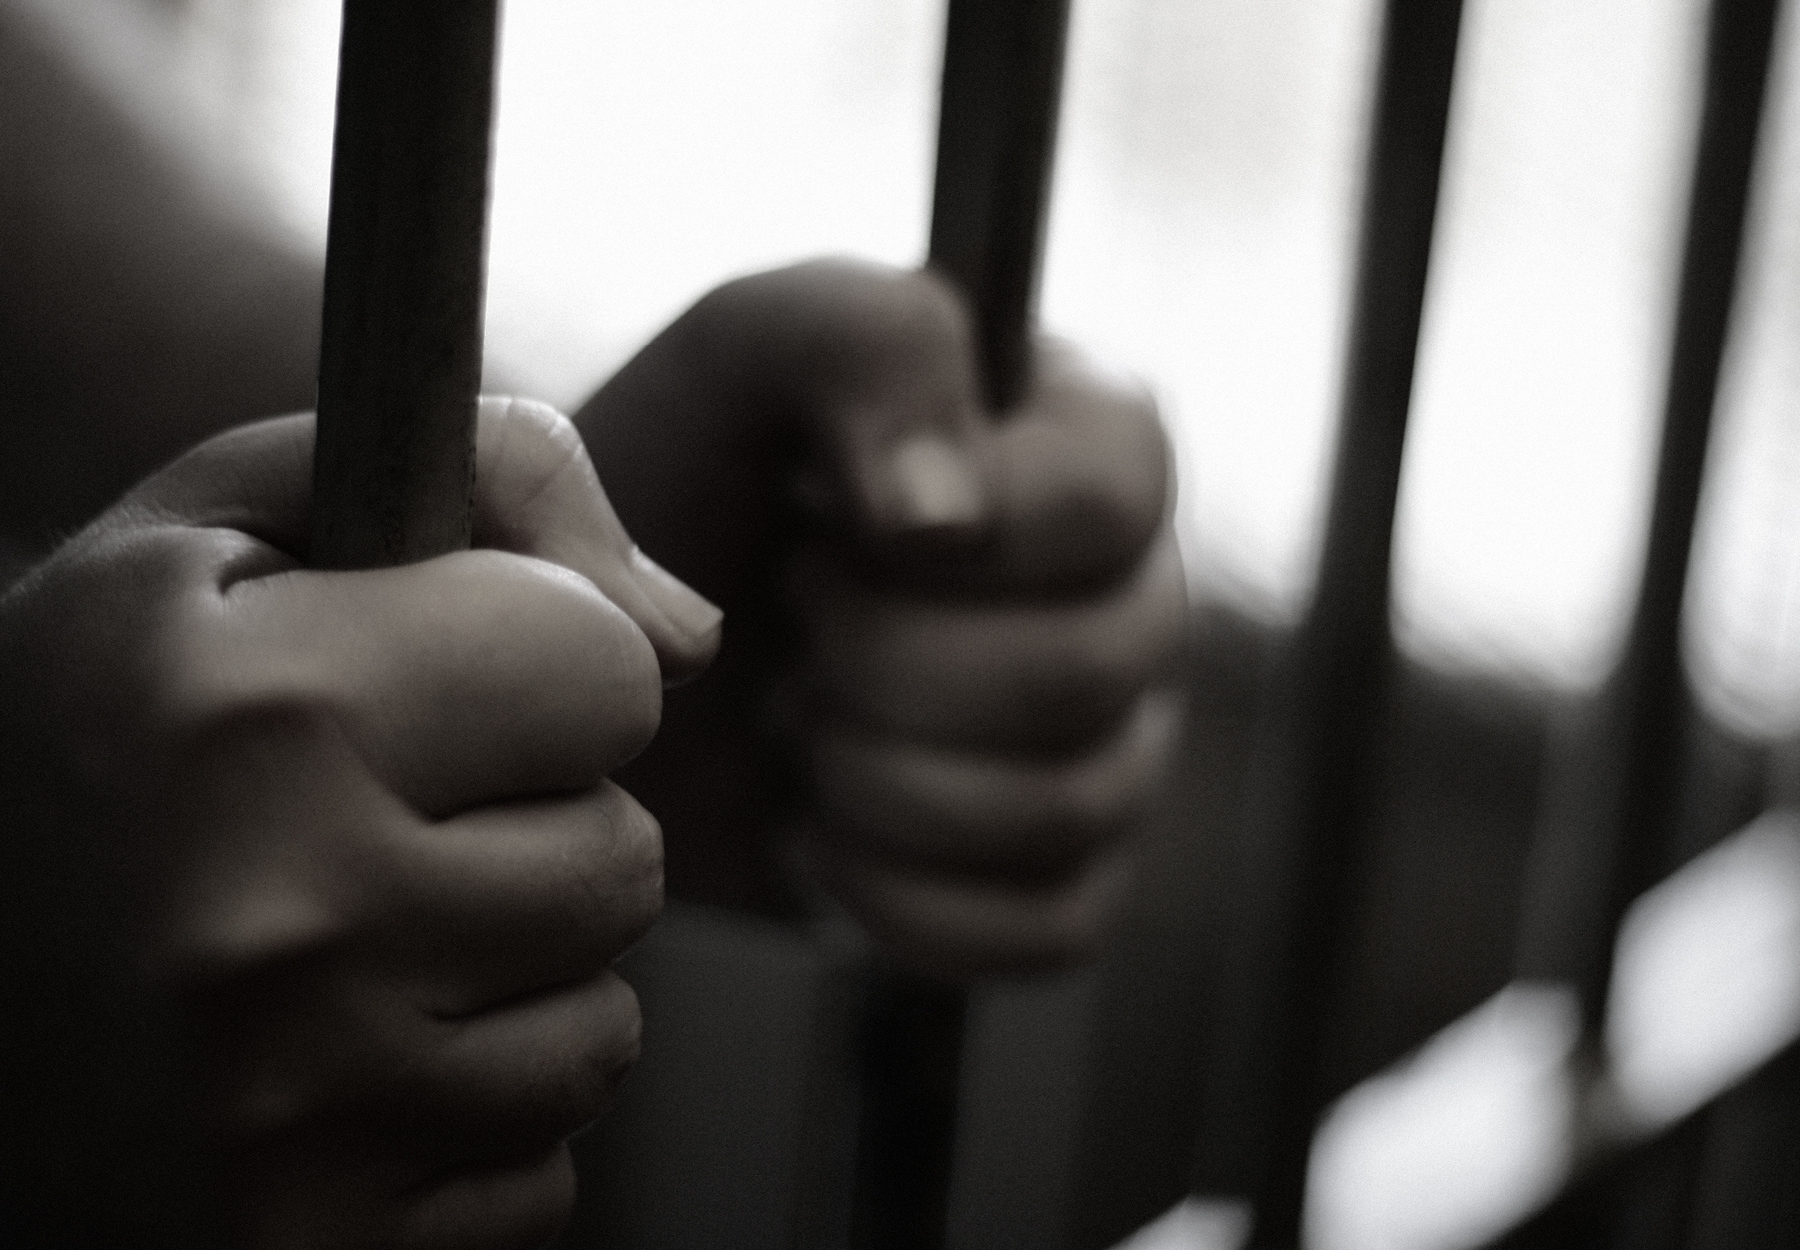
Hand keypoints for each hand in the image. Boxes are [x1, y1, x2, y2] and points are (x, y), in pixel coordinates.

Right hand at [0, 399, 717, 1246]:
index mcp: (258, 712)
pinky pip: (542, 1175)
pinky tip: (335, 1075)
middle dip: (535, 832)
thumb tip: (692, 639)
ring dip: (512, 986)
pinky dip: (468, 1124)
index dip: (544, 663)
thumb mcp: (236, 526)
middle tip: (376, 831)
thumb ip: (491, 478)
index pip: (613, 669)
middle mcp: (275, 922)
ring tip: (349, 954)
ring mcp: (292, 1116)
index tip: (445, 684)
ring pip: (603, 1031)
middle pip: (626, 857)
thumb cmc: (104, 730)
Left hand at [577, 260, 1185, 976]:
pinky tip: (823, 828)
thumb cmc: (690, 485)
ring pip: (1066, 808)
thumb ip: (860, 348)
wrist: (617, 664)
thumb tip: (946, 512)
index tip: (829, 521)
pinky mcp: (1061, 880)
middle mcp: (1130, 598)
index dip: (957, 530)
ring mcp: (1113, 748)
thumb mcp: (743, 354)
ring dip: (875, 777)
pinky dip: (896, 893)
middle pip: (1086, 668)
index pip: (1110, 496)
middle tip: (794, 626)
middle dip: (883, 664)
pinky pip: (1042, 927)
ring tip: (799, 717)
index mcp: (1087, 444)